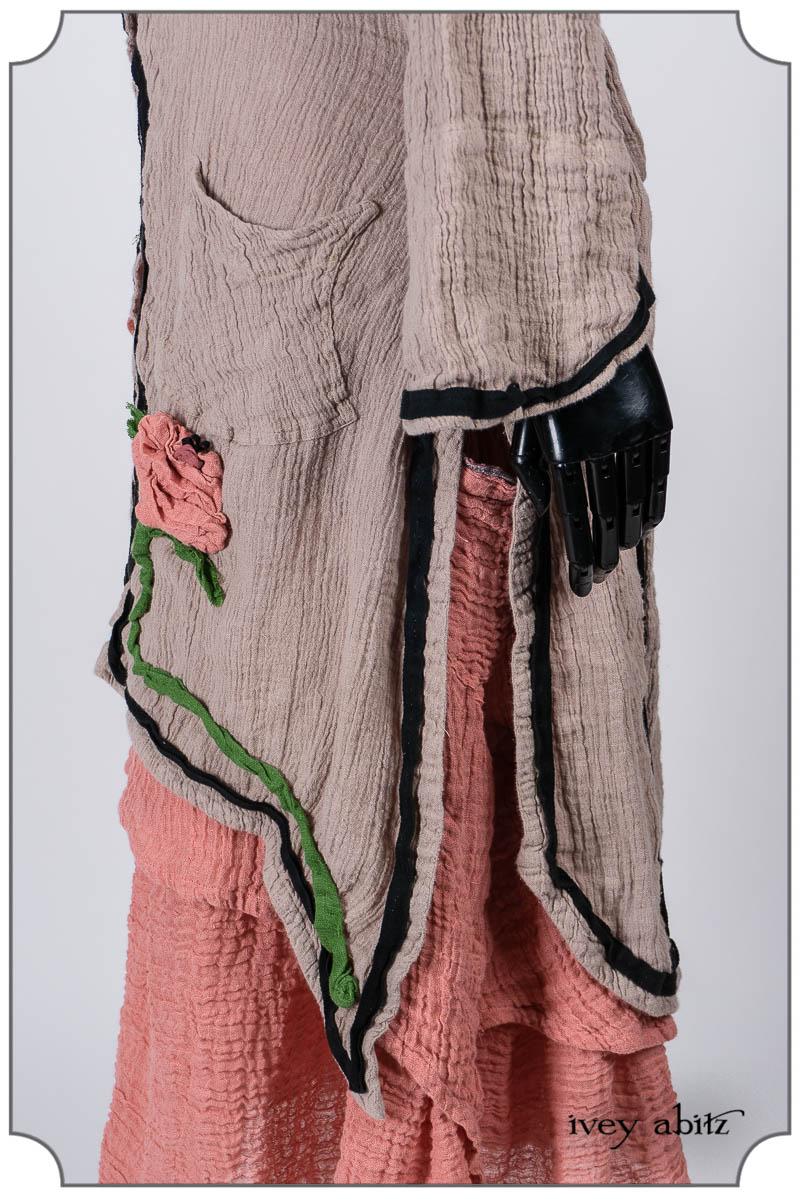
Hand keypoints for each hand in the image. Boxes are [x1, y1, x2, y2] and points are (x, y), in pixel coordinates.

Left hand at [510, 347, 672, 596]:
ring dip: (631, 531)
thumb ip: (530, 467)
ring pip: (635, 495)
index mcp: (561, 449)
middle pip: (606, 514)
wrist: (575, 321)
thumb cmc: (543, 377)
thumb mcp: (523, 421)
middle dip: (604, 551)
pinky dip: (655, 498)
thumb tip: (543, 507)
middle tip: (602, 576)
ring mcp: (630, 430)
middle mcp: (598, 444)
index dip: (579, 555)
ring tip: (623, 552)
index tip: (581, 582)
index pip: (573, 517)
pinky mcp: (655, 416)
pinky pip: (659, 469)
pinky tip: (649, 520)